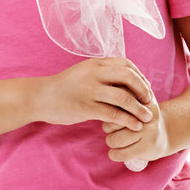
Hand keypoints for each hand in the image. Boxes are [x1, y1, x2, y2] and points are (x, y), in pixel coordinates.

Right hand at [36, 58, 156, 132]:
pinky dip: (127, 120)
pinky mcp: (85, 107)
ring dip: (139, 109)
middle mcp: (94, 74)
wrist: (40, 98)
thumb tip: (122, 77)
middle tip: (150, 102)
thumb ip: (101, 73)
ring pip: (123, 97)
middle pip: (129, 77)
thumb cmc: (64, 88)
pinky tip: (134, 126)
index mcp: (95, 63)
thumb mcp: (83, 73)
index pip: (126, 65)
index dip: (140, 77)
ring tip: (147, 117)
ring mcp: (89, 90)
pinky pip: (113, 114)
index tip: (146, 89)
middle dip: (144, 90)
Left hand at [101, 89, 169, 166]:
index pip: (117, 104)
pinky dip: (114, 154)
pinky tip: (115, 152)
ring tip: (115, 140)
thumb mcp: (139, 101)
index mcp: (144, 100)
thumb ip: (124, 92)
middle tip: (112, 129)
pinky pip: (121, 153)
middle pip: (113, 121)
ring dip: (111, 141)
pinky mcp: (148, 147)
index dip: (109, 111)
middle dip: (108, 127)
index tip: (111, 114)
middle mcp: (147, 115)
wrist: (167, 134)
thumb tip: (107, 90)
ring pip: (114, 139)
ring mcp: (149, 132)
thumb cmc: (143, 117)